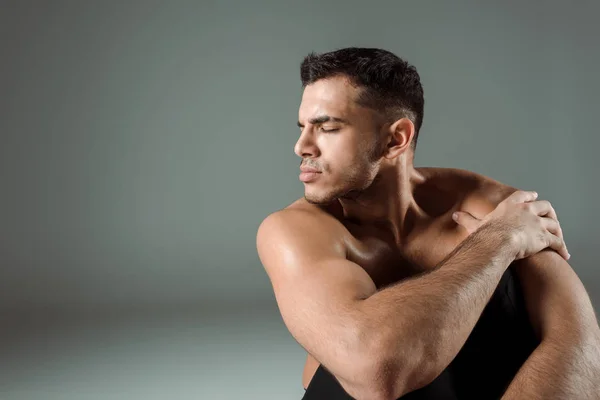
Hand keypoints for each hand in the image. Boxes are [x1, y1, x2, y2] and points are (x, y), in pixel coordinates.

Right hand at [452, 190, 568, 260]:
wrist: (498, 241)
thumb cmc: (486, 233)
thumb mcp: (475, 224)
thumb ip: (466, 219)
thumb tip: (454, 215)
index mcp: (511, 205)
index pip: (523, 196)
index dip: (529, 196)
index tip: (534, 196)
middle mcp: (528, 211)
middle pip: (545, 206)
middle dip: (549, 212)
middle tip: (551, 216)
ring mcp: (538, 223)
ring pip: (554, 224)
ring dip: (558, 231)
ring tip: (560, 238)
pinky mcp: (545, 237)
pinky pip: (557, 242)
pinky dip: (562, 248)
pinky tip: (564, 255)